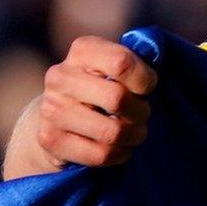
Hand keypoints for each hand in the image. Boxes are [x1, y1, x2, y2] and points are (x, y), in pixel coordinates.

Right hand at [17, 36, 156, 174]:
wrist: (56, 116)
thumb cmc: (102, 87)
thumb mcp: (116, 68)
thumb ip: (136, 63)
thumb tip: (156, 55)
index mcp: (82, 50)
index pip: (122, 63)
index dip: (145, 80)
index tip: (147, 88)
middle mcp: (60, 76)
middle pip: (118, 99)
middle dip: (141, 112)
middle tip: (141, 115)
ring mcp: (51, 109)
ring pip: (112, 132)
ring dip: (133, 136)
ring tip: (133, 132)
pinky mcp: (50, 139)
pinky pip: (101, 154)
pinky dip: (119, 154)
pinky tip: (119, 148)